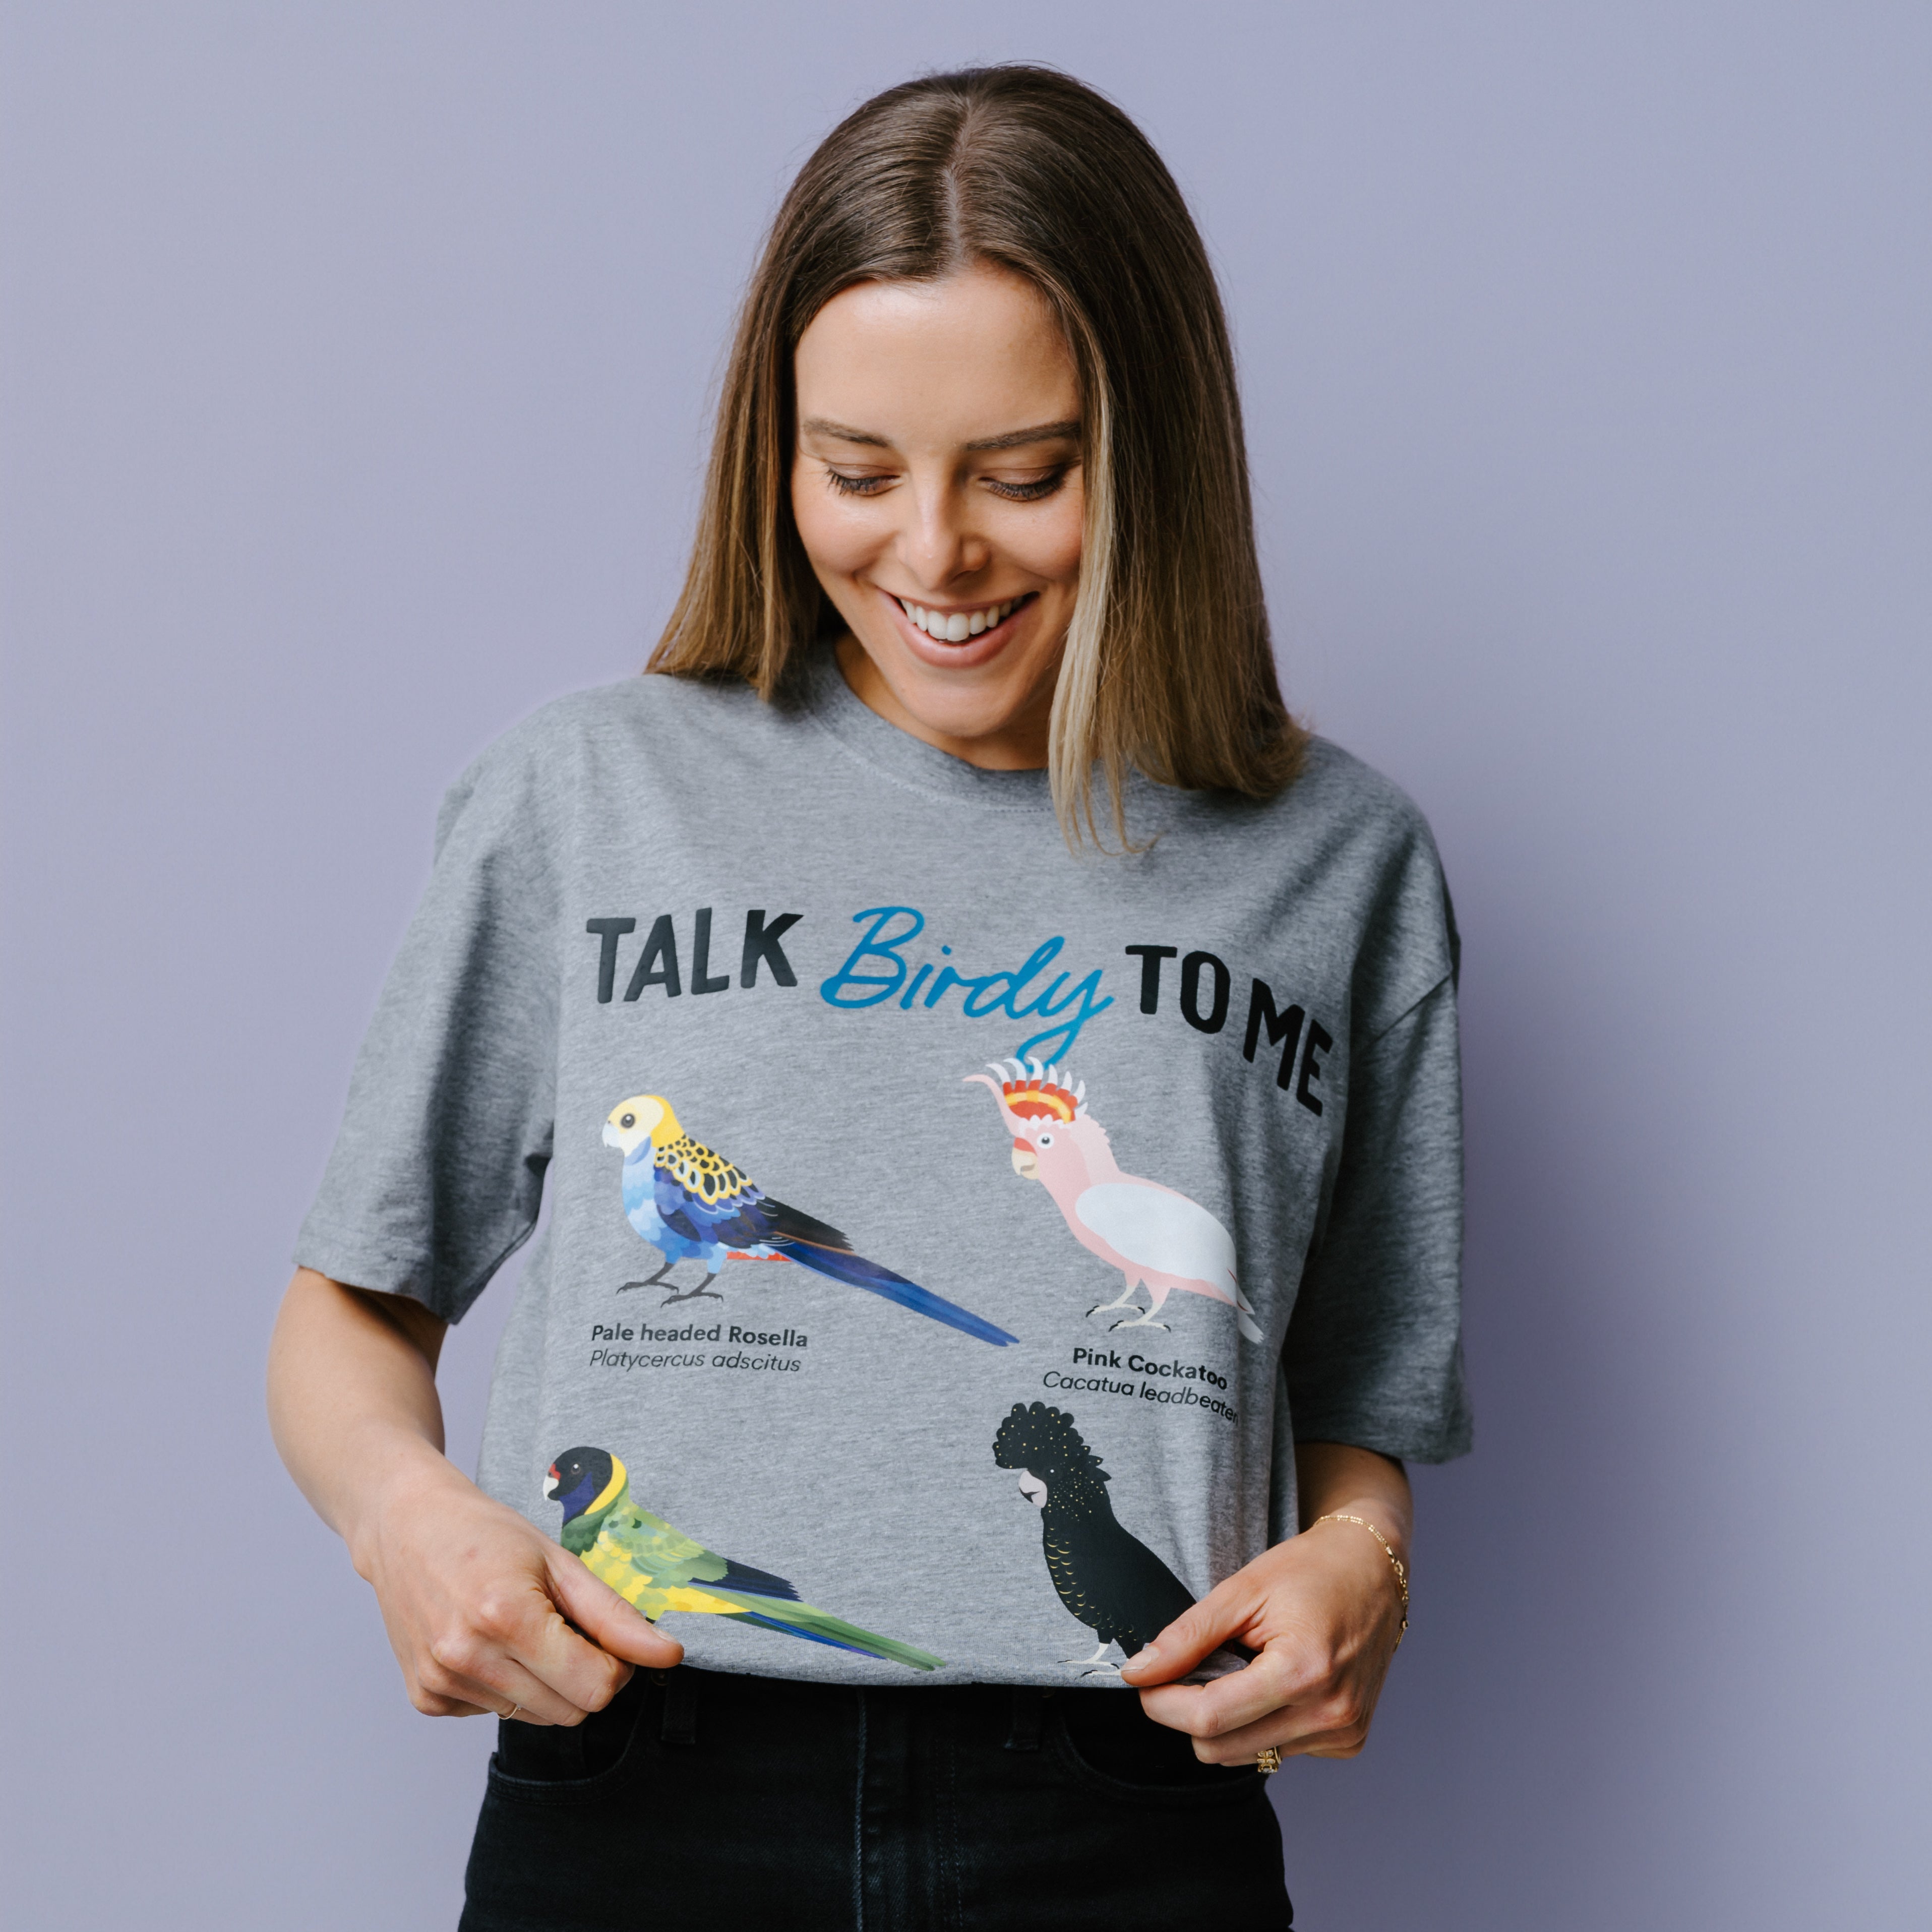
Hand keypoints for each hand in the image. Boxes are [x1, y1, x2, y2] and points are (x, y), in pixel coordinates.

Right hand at [350, 1444, 682, 1725]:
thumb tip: (669, 1655)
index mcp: (507, 1618)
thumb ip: (616, 1616)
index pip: (596, 1688)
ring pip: (536, 1717)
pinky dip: (506, 1685)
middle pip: (570, 1711)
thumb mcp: (559, 1562)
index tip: (606, 1635)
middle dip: (584, 1676)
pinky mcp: (426, 1699)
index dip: (616, 1665)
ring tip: (522, 1628)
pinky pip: (495, 1713)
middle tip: (567, 1627)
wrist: (405, 1527)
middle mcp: (467, 1658)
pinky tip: (488, 1642)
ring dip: (545, 1682)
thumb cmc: (486, 1534)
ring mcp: (441, 1683)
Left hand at [1120, 1514, 1405, 1762]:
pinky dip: (1260, 1723)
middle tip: (1190, 1669)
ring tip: (1243, 1667)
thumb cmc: (1309, 1570)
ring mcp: (1343, 1733)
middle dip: (1189, 1714)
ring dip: (1227, 1720)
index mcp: (1303, 1672)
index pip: (1209, 1718)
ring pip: (1246, 1755)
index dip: (1163, 1703)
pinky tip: (1275, 1683)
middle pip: (1221, 1748)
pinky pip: (1277, 1751)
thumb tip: (1137, 1674)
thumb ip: (1187, 1637)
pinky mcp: (1347, 1742)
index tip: (1144, 1681)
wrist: (1374, 1570)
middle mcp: (1330, 1714)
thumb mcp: (1241, 1590)